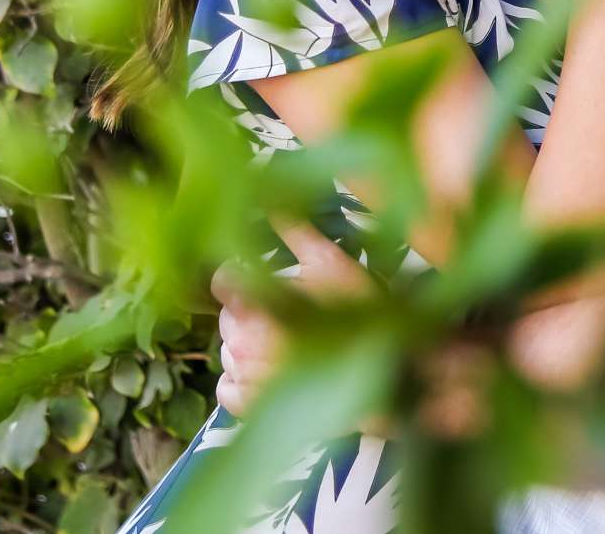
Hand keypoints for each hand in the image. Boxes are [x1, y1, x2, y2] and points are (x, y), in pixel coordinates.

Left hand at [211, 220, 372, 416]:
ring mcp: (241, 378)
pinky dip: (242, 378)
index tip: (262, 274)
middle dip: (250, 307)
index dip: (240, 274)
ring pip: (227, 349)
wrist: (383, 379)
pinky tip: (272, 370)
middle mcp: (238, 342)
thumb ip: (293, 230)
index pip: (221, 280)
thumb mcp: (331, 263)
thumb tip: (269, 195)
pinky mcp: (246, 408)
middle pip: (226, 314)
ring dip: (248, 342)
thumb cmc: (360, 317)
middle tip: (289, 308)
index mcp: (254, 304)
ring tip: (288, 340)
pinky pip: (227, 386)